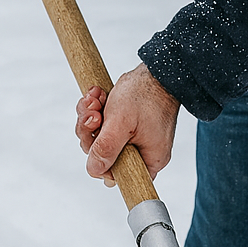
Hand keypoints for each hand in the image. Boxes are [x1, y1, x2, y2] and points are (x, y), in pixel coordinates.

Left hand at [74, 65, 178, 184]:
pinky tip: (97, 94)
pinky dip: (96, 108)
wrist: (156, 70)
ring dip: (91, 115)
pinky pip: (103, 122)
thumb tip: (94, 170)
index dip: (101, 161)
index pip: (119, 176)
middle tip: (93, 113)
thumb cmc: (146, 94)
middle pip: (104, 154)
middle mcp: (141, 151)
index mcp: (149, 159)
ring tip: (94, 99)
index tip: (96, 142)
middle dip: (92, 131)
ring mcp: (133, 136)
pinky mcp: (125, 123)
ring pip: (100, 135)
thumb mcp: (121, 123)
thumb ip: (107, 148)